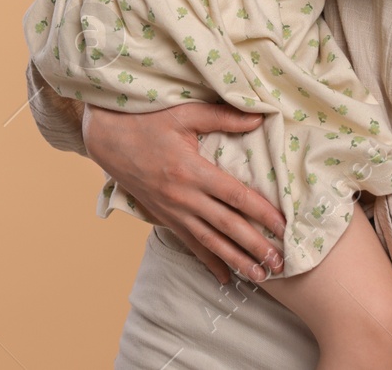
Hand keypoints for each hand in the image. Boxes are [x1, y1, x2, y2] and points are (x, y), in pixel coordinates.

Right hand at [81, 102, 286, 284]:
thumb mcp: (185, 113)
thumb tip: (259, 117)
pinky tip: (225, 277)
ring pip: (210, 242)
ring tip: (260, 277)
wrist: (107, 139)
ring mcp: (173, 211)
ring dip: (236, 261)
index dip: (262, 212)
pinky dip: (209, 261)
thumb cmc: (147, 121)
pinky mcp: (164, 218)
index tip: (284, 226)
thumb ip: (223, 118)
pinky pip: (190, 244)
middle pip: (227, 226)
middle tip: (279, 263)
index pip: (236, 196)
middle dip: (255, 246)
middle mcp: (184, 197)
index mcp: (192, 171)